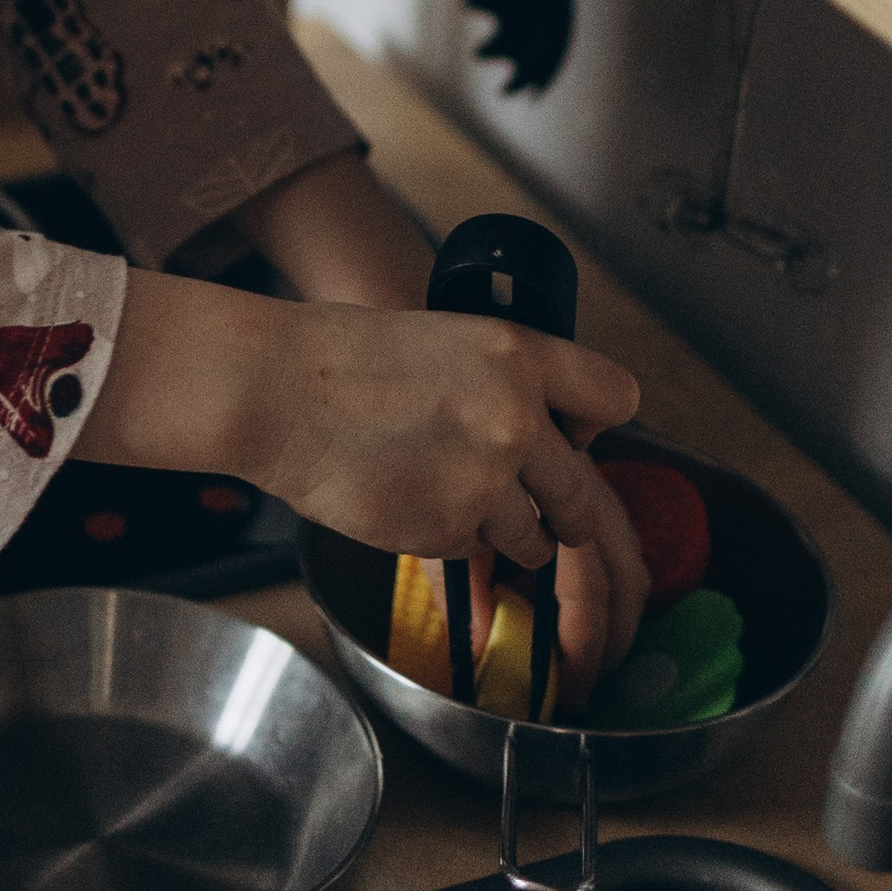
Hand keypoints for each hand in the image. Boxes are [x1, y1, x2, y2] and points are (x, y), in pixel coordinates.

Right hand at [86, 280, 650, 688]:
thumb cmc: (343, 359)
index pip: (616, 396)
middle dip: (558, 508)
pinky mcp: (450, 529)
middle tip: (529, 503)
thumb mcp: (447, 340)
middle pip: (581, 491)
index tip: (576, 435)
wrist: (275, 391)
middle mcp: (518, 418)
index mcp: (519, 355)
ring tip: (443, 493)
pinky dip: (447, 538)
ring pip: (534, 537)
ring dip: (502, 530)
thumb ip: (508, 382)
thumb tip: (552, 432)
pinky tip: (404, 499)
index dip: (596, 424)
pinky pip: (474, 550)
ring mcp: (487, 480)